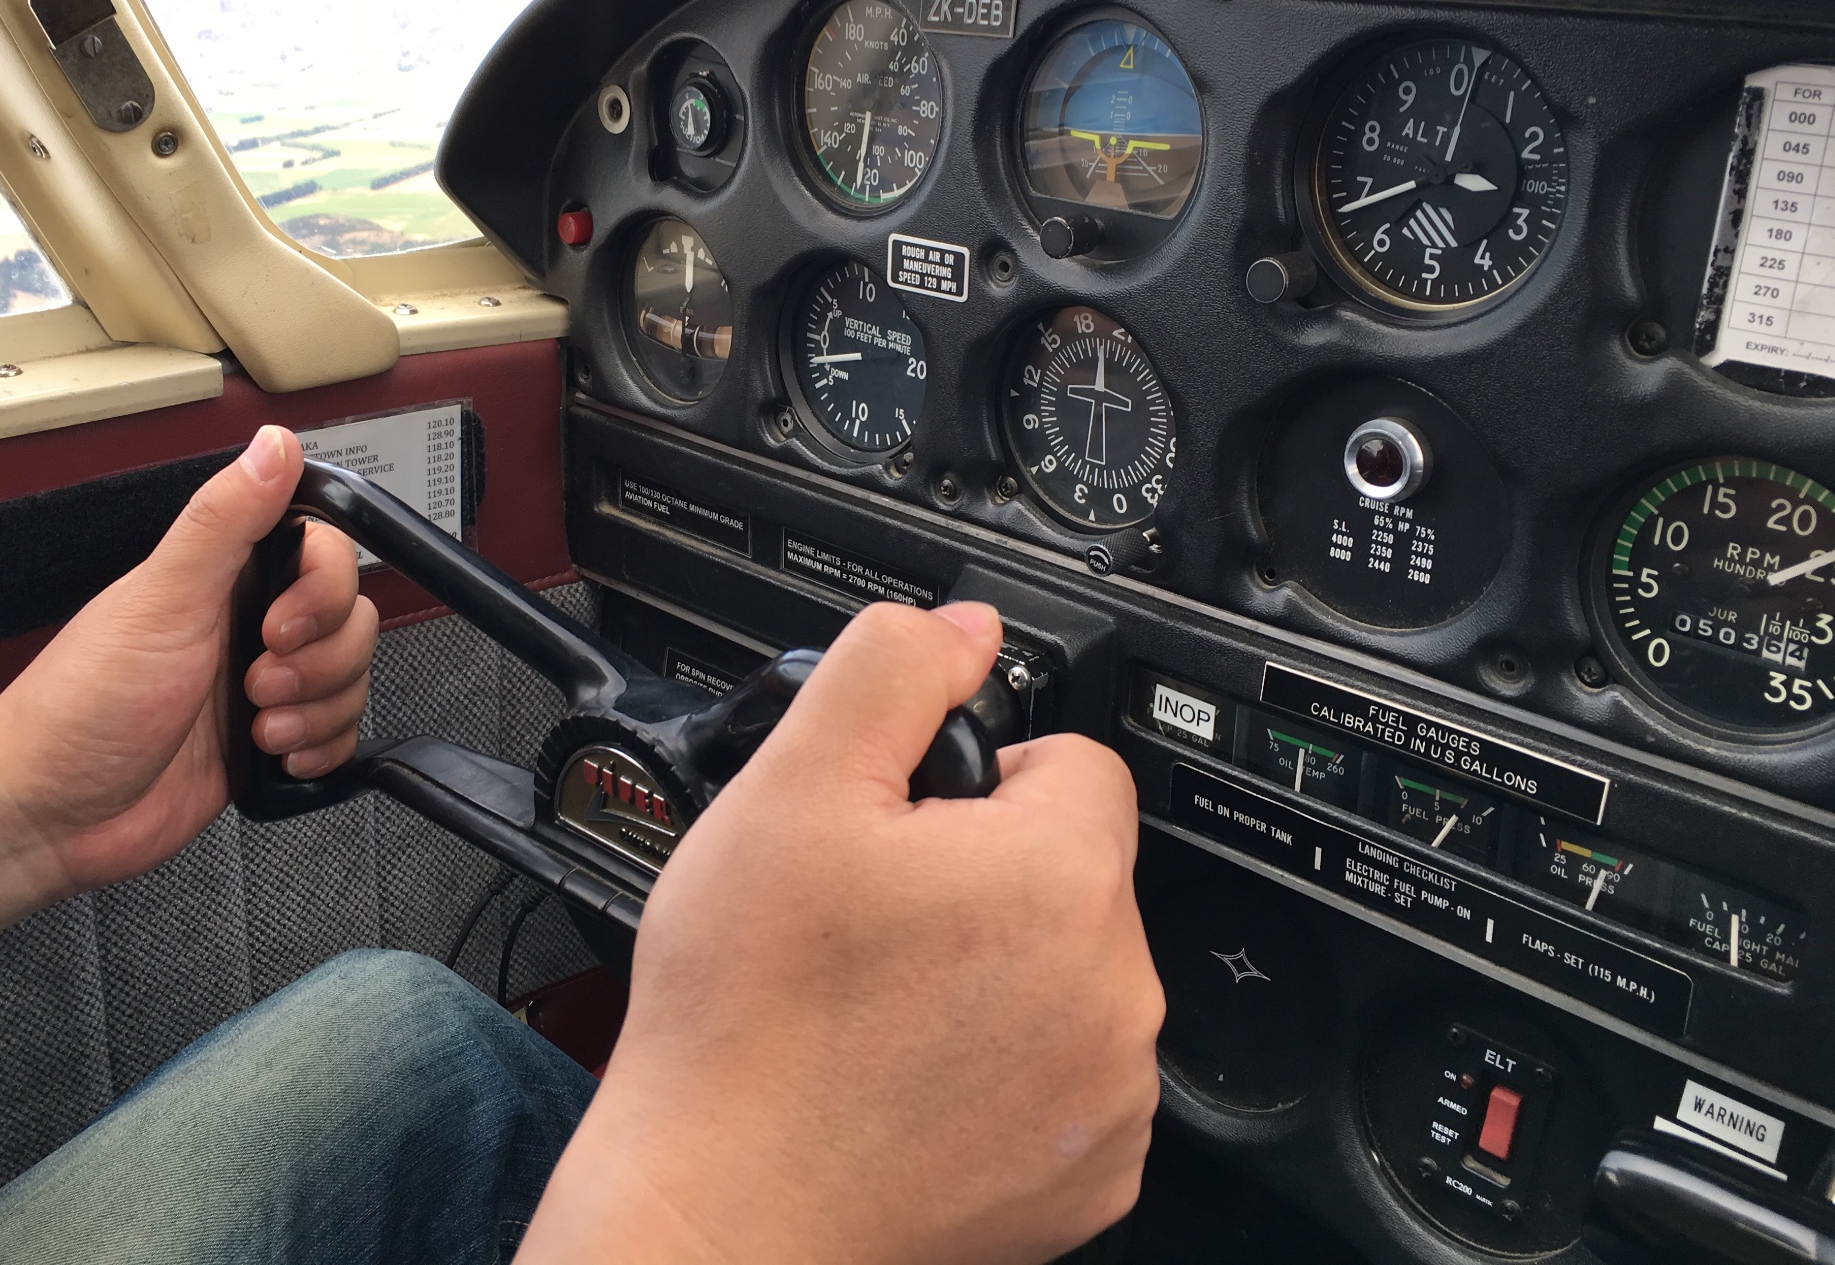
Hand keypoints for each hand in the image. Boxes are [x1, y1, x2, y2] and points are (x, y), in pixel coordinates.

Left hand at [0, 426, 376, 1041]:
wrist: (52, 815)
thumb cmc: (80, 707)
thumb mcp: (160, 600)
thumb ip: (223, 518)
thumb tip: (273, 444)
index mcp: (223, 578)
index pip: (323, 552)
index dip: (323, 590)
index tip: (280, 624)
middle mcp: (247, 626)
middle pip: (351, 619)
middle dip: (321, 660)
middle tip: (257, 678)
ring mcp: (262, 686)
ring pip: (351, 678)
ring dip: (318, 708)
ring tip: (258, 724)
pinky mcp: (269, 743)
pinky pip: (339, 735)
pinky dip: (320, 748)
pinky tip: (275, 753)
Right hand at [520, 602, 1163, 1264]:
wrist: (718, 1217)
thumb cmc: (745, 1024)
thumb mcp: (792, 788)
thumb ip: (891, 671)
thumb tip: (965, 628)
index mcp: (1062, 879)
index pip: (1075, 761)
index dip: (977, 778)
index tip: (907, 830)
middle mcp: (1116, 993)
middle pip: (1072, 872)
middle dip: (985, 875)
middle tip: (874, 920)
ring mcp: (1109, 1099)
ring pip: (1068, 973)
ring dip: (996, 972)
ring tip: (879, 1004)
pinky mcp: (1089, 1179)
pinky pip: (1066, 1077)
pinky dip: (1002, 1071)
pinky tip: (907, 1078)